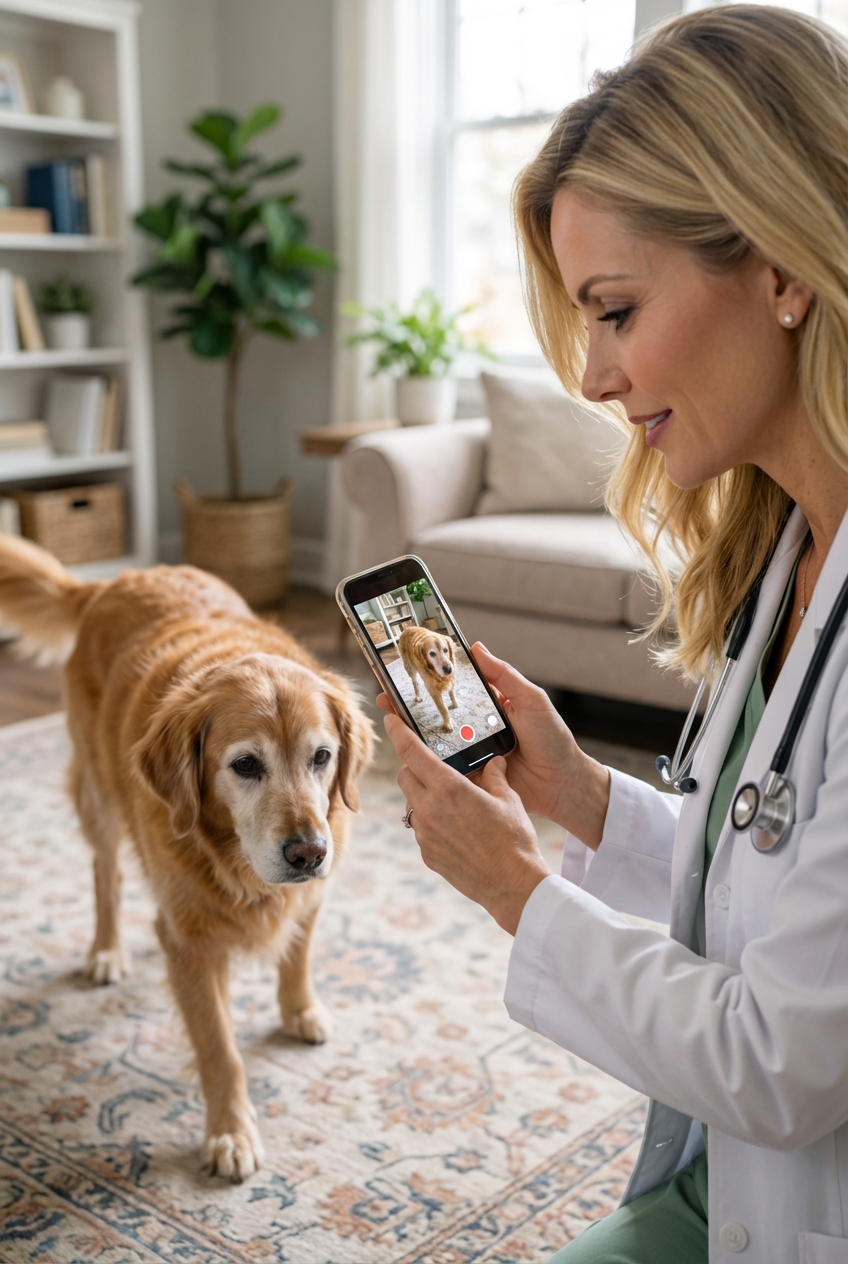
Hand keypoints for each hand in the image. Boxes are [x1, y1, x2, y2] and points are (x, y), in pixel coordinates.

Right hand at [376, 644, 610, 848]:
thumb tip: (477, 647)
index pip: (454, 689)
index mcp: (487, 707)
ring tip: (392, 722)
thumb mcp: (531, 700)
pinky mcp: (469, 777)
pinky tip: (408, 755)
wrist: (562, 784)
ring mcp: (470, 753)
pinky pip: (444, 770)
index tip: (407, 669)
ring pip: (435, 742)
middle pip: (436, 715)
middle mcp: (474, 729)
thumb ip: (504, 675)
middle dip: (410, 706)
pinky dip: (427, 764)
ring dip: (412, 734)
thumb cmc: (552, 739)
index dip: (431, 680)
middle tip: (388, 696)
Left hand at [386, 713, 549, 934]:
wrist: (512, 884)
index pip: (412, 752)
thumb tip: (493, 762)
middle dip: (414, 768)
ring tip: (451, 803)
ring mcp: (425, 834)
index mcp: (449, 788)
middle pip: (405, 776)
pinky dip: (431, 823)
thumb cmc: (514, 839)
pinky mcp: (426, 854)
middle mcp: (430, 809)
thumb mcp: (508, 799)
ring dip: (423, 796)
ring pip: (411, 804)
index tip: (391, 719)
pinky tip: (456, 830)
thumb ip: (494, 776)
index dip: (398, 732)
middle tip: (433, 768)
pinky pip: (421, 829)